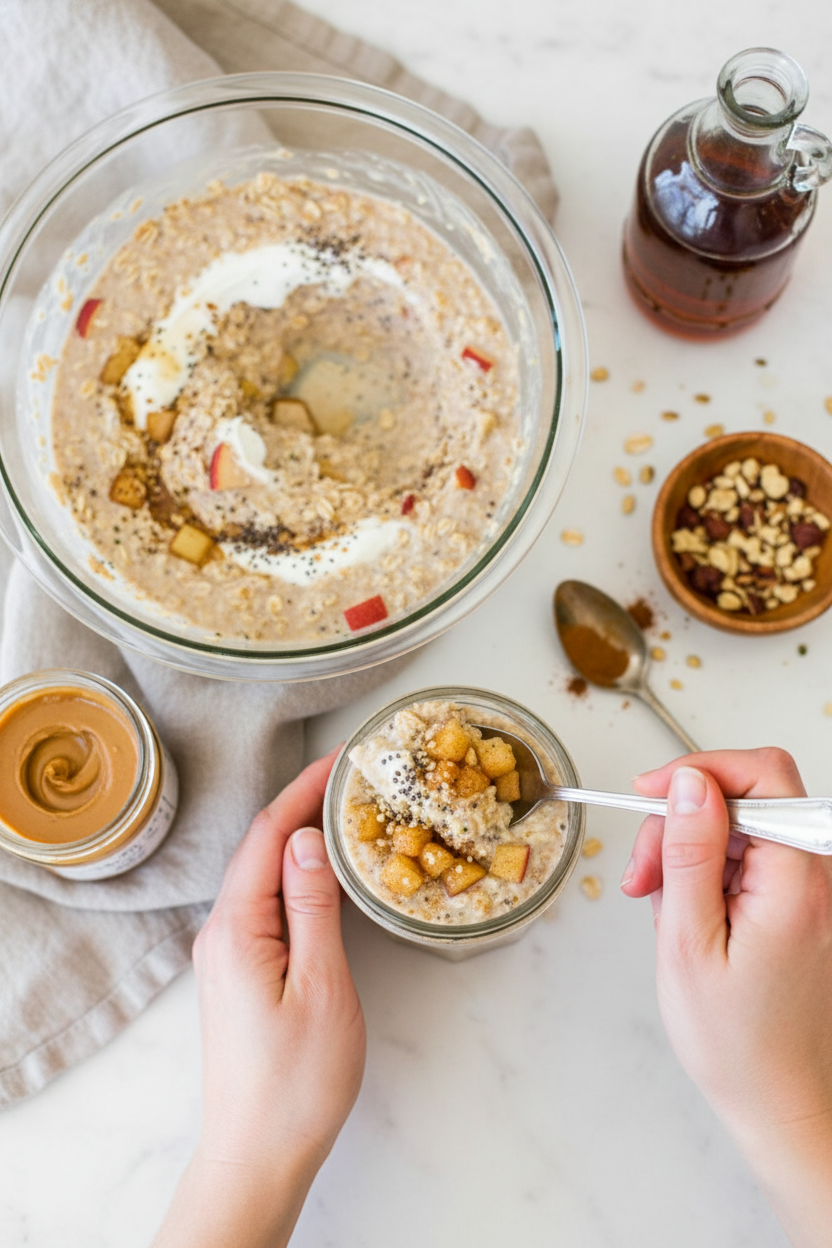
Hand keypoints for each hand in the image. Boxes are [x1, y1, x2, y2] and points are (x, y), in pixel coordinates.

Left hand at [153, 747, 365, 1247]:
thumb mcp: (319, 988)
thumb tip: (308, 839)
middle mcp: (221, 933)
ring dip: (302, 837)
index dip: (304, 789)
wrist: (258, 1155)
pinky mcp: (240, 972)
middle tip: (354, 775)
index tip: (343, 757)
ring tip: (347, 810)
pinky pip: (266, 903)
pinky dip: (297, 874)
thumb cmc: (295, 1084)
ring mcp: (227, 953)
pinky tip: (325, 872)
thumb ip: (311, 909)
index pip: (269, 836)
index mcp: (235, 930)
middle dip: (304, 803)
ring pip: (264, 874)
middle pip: (262, 847)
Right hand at [621, 749, 831, 1247]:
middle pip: (748, 798)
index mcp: (799, 880)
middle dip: (684, 819)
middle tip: (643, 870)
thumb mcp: (690, 942)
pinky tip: (684, 913)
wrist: (782, 1106)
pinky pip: (750, 860)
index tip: (651, 792)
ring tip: (656, 901)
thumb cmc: (738, 1044)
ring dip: (690, 849)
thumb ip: (690, 853)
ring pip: (743, 827)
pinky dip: (709, 873)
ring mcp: (813, 892)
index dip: (700, 770)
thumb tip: (689, 784)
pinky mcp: (800, 905)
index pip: (762, 775)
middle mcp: (818, 876)